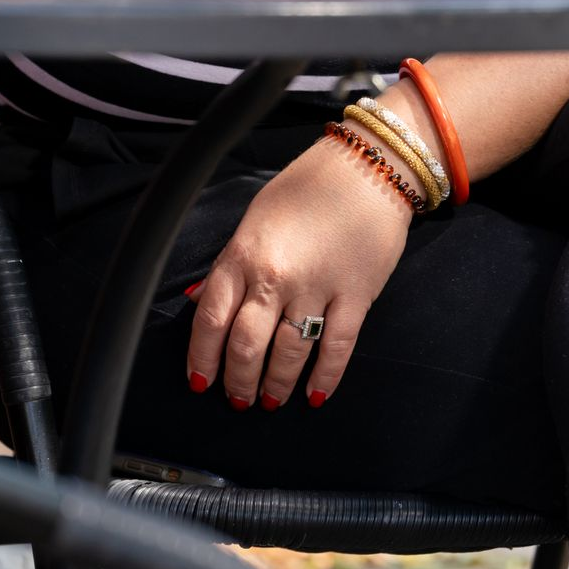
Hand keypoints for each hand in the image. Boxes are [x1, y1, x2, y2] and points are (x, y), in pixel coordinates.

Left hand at [187, 138, 413, 408]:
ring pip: (287, 354)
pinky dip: (324, 377)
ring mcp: (316, 288)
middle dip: (238, 381)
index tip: (200, 381)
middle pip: (246, 347)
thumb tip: (202, 303)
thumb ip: (230, 264)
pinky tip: (315, 395)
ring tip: (271, 401)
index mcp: (243, 255)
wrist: (368, 167)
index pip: (210, 320)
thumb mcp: (255, 219)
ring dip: (276, 385)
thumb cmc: (309, 187)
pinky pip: (336, 348)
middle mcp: (274, 276)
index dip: (202, 358)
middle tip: (238, 399)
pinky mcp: (356, 296)